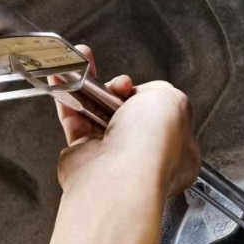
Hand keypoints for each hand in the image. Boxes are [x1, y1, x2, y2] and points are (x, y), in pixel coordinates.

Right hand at [56, 46, 199, 198]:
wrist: (117, 175)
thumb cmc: (151, 147)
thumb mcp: (174, 102)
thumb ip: (162, 92)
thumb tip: (145, 93)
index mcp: (180, 151)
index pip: (167, 118)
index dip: (154, 98)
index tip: (142, 86)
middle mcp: (147, 157)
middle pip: (131, 113)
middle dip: (121, 91)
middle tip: (118, 83)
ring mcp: (115, 157)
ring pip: (101, 114)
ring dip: (91, 90)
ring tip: (83, 69)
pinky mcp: (85, 157)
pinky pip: (75, 121)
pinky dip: (68, 99)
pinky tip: (63, 80)